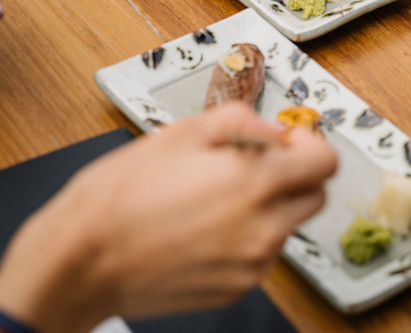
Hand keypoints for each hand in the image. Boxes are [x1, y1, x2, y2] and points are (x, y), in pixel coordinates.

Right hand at [0, 103, 335, 332]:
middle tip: (255, 162)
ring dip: (267, 206)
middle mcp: (261, 228)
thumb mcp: (183, 131)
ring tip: (215, 194)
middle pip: (315, 195)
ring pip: (286, 225)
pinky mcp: (234, 289)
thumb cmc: (123, 193)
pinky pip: (259, 255)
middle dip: (294, 174)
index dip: (310, 144)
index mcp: (253, 181)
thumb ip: (243, 122)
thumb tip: (275, 129)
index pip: (325, 162)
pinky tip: (204, 224)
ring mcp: (250, 265)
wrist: (84, 258)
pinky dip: (245, 236)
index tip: (290, 140)